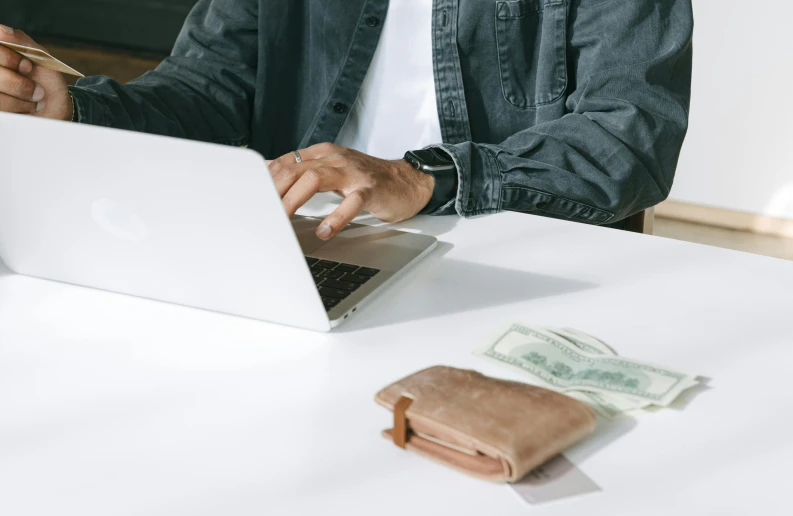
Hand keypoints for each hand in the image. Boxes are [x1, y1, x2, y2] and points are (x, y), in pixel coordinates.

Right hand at [0, 25, 70, 119]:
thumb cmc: (44, 78)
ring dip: (20, 99)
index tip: (28, 66)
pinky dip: (18, 109)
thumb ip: (21, 41)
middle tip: (37, 88)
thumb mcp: (39, 55)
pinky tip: (27, 108)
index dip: (10, 60)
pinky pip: (1, 109)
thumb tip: (2, 30)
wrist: (54, 106)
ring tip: (35, 100)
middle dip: (18, 84)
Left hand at [268, 143, 434, 239]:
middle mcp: (335, 159)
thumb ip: (305, 174)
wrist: (408, 181)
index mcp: (323, 154)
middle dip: (273, 190)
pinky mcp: (370, 190)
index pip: (285, 162)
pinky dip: (336, 217)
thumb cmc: (368, 180)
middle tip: (259, 212)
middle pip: (294, 168)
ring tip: (283, 218)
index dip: (264, 180)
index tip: (248, 198)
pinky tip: (325, 231)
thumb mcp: (333, 171)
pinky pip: (350, 202)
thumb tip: (273, 182)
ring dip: (294, 199)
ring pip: (315, 178)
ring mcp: (353, 174)